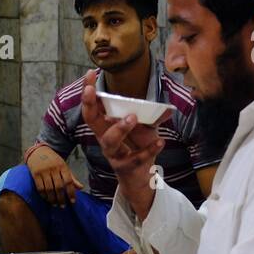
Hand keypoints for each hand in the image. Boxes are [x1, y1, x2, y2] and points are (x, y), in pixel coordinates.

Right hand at [27, 146, 83, 207]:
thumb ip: (71, 177)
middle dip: (61, 198)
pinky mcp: (35, 174)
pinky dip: (43, 195)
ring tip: (55, 204)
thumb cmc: (53, 160)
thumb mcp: (64, 166)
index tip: (73, 202)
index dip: (71, 192)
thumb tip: (81, 188)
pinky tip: (46, 199)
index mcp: (62, 166)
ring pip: (49, 189)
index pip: (69, 181)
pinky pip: (40, 187)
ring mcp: (44, 171)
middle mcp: (53, 169)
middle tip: (63, 206)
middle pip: (59, 187)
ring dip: (52, 199)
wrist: (38, 151)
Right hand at [81, 75, 165, 219]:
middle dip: (89, 105)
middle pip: (91, 121)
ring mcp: (113, 154)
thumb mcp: (144, 129)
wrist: (141, 178)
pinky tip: (160, 141)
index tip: (89, 74)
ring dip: (119, 128)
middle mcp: (104, 139)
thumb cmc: (138, 149)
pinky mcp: (125, 167)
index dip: (88, 92)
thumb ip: (150, 118)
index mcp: (106, 127)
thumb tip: (165, 108)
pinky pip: (135, 158)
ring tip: (132, 117)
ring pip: (109, 142)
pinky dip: (149, 150)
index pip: (93, 107)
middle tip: (93, 91)